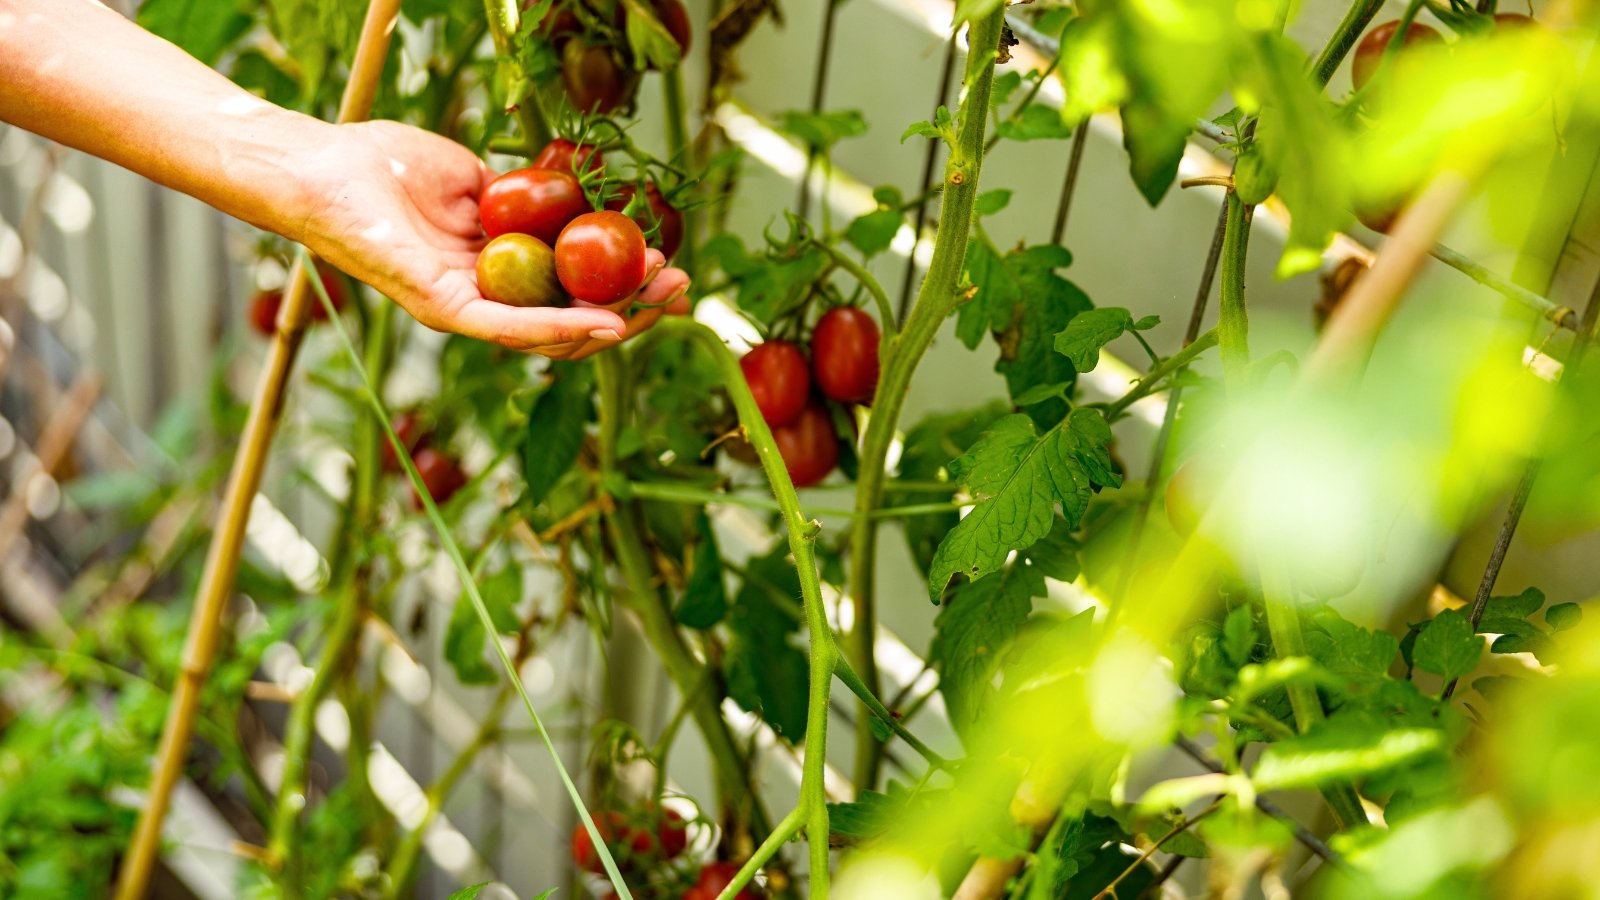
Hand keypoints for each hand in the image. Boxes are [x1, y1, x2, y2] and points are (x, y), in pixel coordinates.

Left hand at [291, 120, 688, 352]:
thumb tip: (564, 197)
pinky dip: (560, 329)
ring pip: (551, 334)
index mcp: (491, 270)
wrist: (324, 164)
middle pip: (572, 320)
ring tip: (660, 300)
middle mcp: (481, 299)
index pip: (569, 289)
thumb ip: (515, 197)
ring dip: (614, 320)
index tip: (668, 267)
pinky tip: (608, 323)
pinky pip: (510, 328)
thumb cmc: (384, 163)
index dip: (623, 285)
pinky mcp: (442, 309)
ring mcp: (463, 309)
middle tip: (682, 290)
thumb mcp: (471, 177)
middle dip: (635, 308)